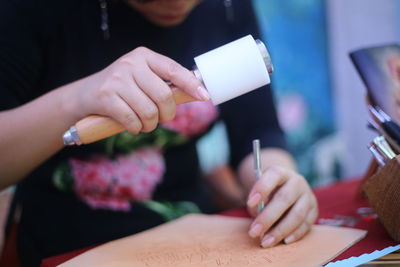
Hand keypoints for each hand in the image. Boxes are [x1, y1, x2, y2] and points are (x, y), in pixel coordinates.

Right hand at [78, 47, 208, 133]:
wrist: (84, 95)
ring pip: (149, 112)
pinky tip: (132, 126)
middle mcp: (131, 64)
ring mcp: (117, 80)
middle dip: (167, 115)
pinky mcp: (106, 97)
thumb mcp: (141, 78)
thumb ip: (163, 83)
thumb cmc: (122, 89)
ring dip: (150, 125)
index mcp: (144, 56)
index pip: (174, 70)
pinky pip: (132, 120)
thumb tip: (196, 92)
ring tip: (145, 123)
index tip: (204, 96)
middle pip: (164, 97)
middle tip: (162, 119)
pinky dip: (136, 128)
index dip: (191, 85)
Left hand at [246, 166, 317, 247]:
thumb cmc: (268, 192)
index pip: (273, 176)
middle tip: (254, 232)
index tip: (249, 202)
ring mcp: (307, 195)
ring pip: (297, 214)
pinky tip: (284, 241)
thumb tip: (258, 222)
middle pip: (284, 198)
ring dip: (280, 231)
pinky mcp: (314, 209)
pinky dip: (295, 234)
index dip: (262, 188)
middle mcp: (297, 182)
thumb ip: (257, 203)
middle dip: (268, 218)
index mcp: (281, 173)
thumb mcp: (260, 192)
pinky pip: (306, 224)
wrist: (285, 188)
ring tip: (265, 242)